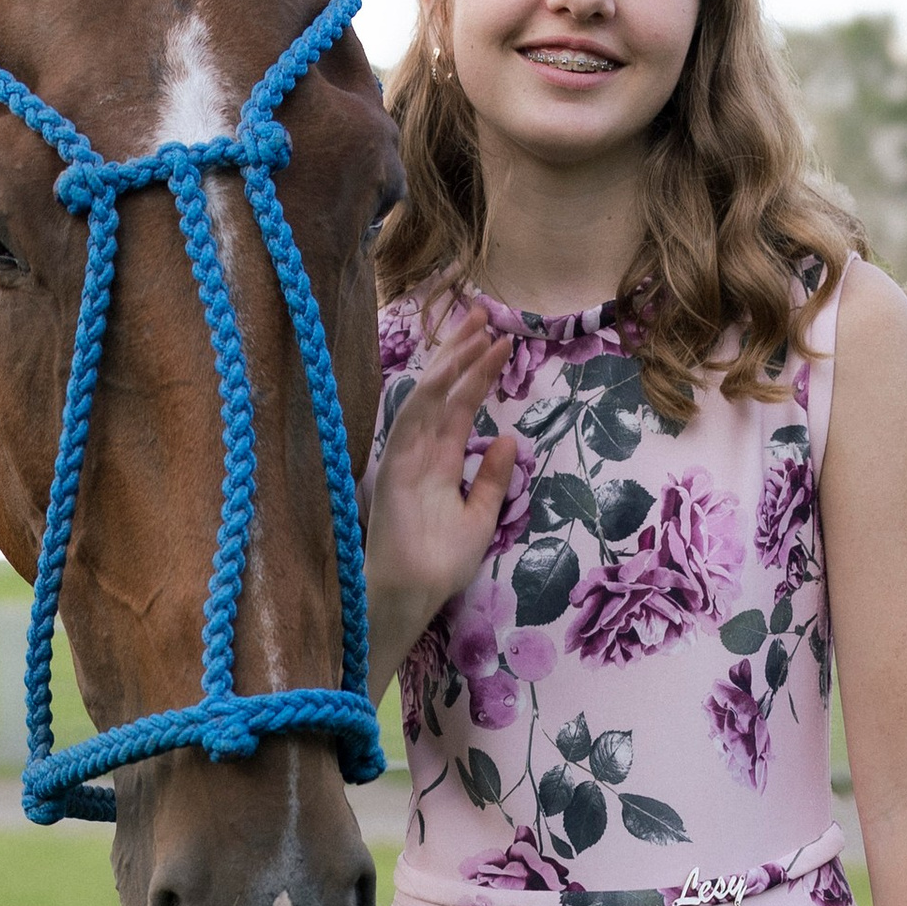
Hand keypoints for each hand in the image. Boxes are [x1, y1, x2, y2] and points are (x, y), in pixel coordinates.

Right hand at [363, 308, 521, 685]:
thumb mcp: (482, 516)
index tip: (503, 342)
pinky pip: (413, 417)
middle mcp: (421, 451)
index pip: (461, 406)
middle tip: (486, 312)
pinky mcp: (394, 462)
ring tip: (478, 326)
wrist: (414, 593)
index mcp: (440, 462)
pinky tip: (451, 365)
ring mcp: (406, 454)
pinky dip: (432, 389)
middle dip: (462, 350)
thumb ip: (494, 479)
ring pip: (429, 395)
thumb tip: (512, 440)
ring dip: (452, 359)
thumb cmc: (441, 565)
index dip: (479, 373)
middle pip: (443, 390)